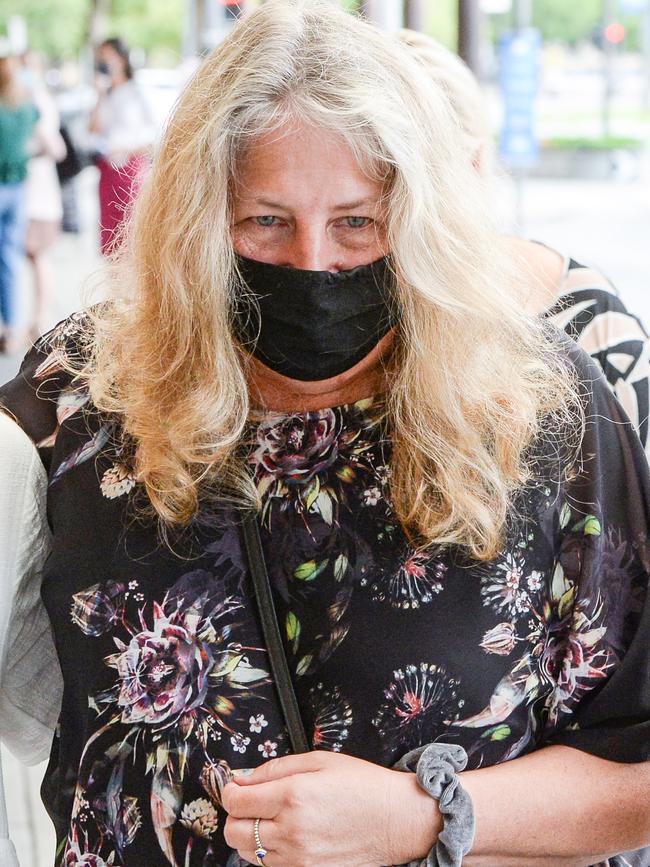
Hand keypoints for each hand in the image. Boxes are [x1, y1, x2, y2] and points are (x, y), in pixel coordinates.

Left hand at [222, 750, 441, 866]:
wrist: (397, 820)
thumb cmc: (364, 786)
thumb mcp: (320, 761)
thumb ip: (276, 768)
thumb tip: (244, 777)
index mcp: (293, 795)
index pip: (236, 801)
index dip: (230, 791)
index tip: (236, 786)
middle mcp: (292, 830)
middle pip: (233, 831)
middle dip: (235, 814)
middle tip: (250, 802)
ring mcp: (298, 857)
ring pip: (247, 852)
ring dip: (250, 834)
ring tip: (270, 819)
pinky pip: (269, 866)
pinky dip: (268, 852)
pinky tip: (285, 835)